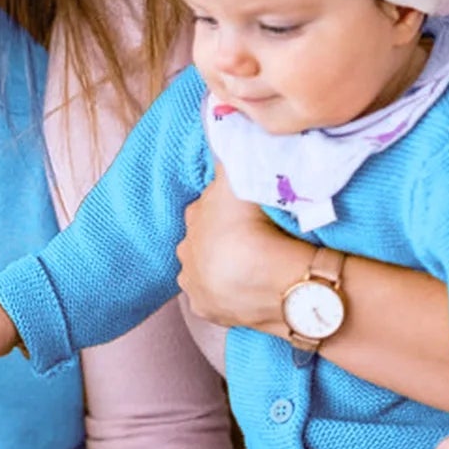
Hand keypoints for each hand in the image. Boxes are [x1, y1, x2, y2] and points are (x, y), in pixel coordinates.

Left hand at [176, 161, 310, 332]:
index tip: (244, 213)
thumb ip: (231, 161)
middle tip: (250, 240)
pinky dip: (231, 295)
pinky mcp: (206, 311)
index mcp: (192, 218)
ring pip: (207, 271)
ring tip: (253, 268)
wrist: (263, 280)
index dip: (225, 208)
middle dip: (221, 239)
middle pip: (203, 240)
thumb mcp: (238, 182)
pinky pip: (217, 300)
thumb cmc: (249, 226)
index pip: (205, 207)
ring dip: (224, 268)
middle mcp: (185, 251)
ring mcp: (194, 284)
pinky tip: (249, 291)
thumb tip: (224, 137)